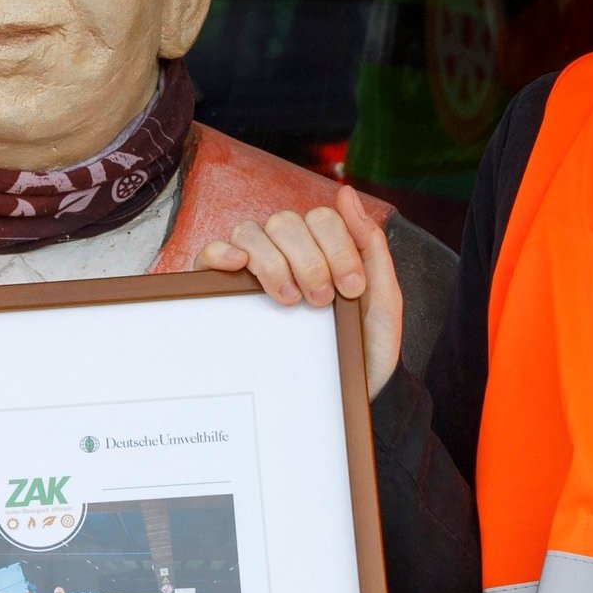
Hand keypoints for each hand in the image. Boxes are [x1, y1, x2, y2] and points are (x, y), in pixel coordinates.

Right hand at [197, 184, 403, 396]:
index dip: (338, 249)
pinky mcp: (224, 289)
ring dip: (273, 263)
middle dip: (309, 260)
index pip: (322, 218)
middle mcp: (286, 250)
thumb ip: (371, 245)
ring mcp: (253, 268)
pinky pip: (212, 253)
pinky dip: (222, 252)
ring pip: (251, 232)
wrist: (341, 400)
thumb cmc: (360, 350)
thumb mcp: (381, 298)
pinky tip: (238, 268)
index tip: (350, 291)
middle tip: (320, 301)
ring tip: (287, 300)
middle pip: (287, 222)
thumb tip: (346, 192)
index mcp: (323, 248)